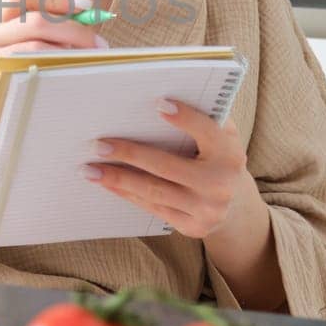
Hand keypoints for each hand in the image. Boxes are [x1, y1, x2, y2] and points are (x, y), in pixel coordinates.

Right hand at [0, 0, 105, 111]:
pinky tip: (71, 76)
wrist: (3, 120)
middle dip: (74, 30)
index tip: (88, 8)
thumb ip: (54, 25)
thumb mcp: (35, 44)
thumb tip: (89, 13)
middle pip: (34, 21)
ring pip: (34, 47)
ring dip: (69, 52)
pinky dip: (55, 71)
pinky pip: (29, 74)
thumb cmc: (27, 75)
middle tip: (99, 43)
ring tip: (90, 61)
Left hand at [85, 99, 256, 240]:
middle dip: (129, 154)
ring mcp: (207, 209)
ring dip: (118, 178)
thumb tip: (159, 99)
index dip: (184, 118)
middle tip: (98, 144)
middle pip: (166, 166)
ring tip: (89, 169)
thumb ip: (202, 117)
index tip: (158, 104)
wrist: (235, 206)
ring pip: (154, 191)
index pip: (206, 132)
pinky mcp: (192, 226)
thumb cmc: (217, 158)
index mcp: (229, 153)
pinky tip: (107, 183)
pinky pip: (153, 208)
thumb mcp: (221, 136)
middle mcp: (220, 183)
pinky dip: (127, 193)